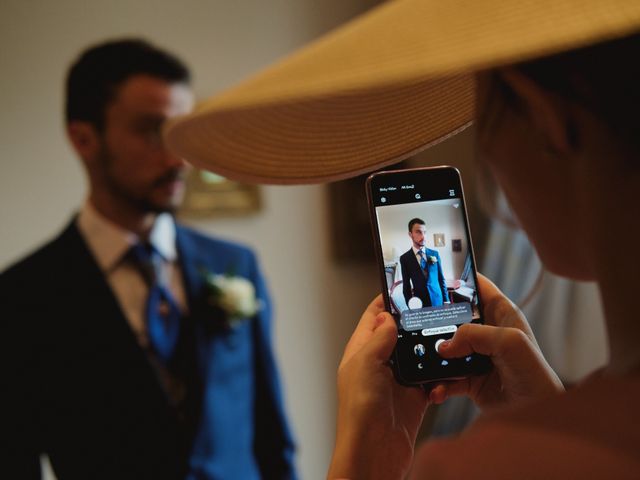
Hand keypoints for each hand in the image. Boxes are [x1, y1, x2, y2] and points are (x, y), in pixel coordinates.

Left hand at [327, 296, 428, 479]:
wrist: (373, 454)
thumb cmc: (358, 413)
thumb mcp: (364, 365)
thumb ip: (377, 338)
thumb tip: (387, 316)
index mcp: (361, 352)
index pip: (373, 317)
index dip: (387, 301)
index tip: (405, 286)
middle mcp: (379, 364)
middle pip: (399, 334)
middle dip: (415, 323)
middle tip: (434, 311)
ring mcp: (397, 382)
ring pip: (418, 355)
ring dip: (430, 352)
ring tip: (443, 344)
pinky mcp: (414, 399)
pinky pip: (430, 380)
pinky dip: (439, 379)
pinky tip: (441, 380)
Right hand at [429, 274, 563, 410]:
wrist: (534, 415)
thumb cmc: (534, 376)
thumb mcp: (509, 343)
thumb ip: (475, 335)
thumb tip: (444, 345)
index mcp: (502, 314)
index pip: (478, 287)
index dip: (458, 279)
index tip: (434, 277)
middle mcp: (487, 333)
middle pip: (454, 316)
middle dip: (435, 319)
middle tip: (416, 320)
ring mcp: (476, 356)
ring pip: (445, 347)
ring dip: (432, 355)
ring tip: (422, 360)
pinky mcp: (469, 379)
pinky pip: (445, 377)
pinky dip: (437, 383)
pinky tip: (435, 389)